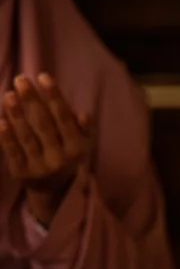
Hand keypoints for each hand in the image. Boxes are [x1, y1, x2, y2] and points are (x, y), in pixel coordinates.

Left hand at [0, 74, 90, 225]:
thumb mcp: (81, 145)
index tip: (43, 77)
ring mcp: (40, 166)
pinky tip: (1, 120)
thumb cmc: (66, 157)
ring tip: (9, 95)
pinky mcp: (22, 173)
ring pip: (27, 137)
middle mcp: (60, 158)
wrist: (53, 191)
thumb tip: (82, 113)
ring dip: (17, 115)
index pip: (64, 118)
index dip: (54, 97)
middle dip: (32, 101)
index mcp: (76, 148)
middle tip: (21, 80)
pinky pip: (13, 152)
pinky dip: (7, 136)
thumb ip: (82, 128)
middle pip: (44, 125)